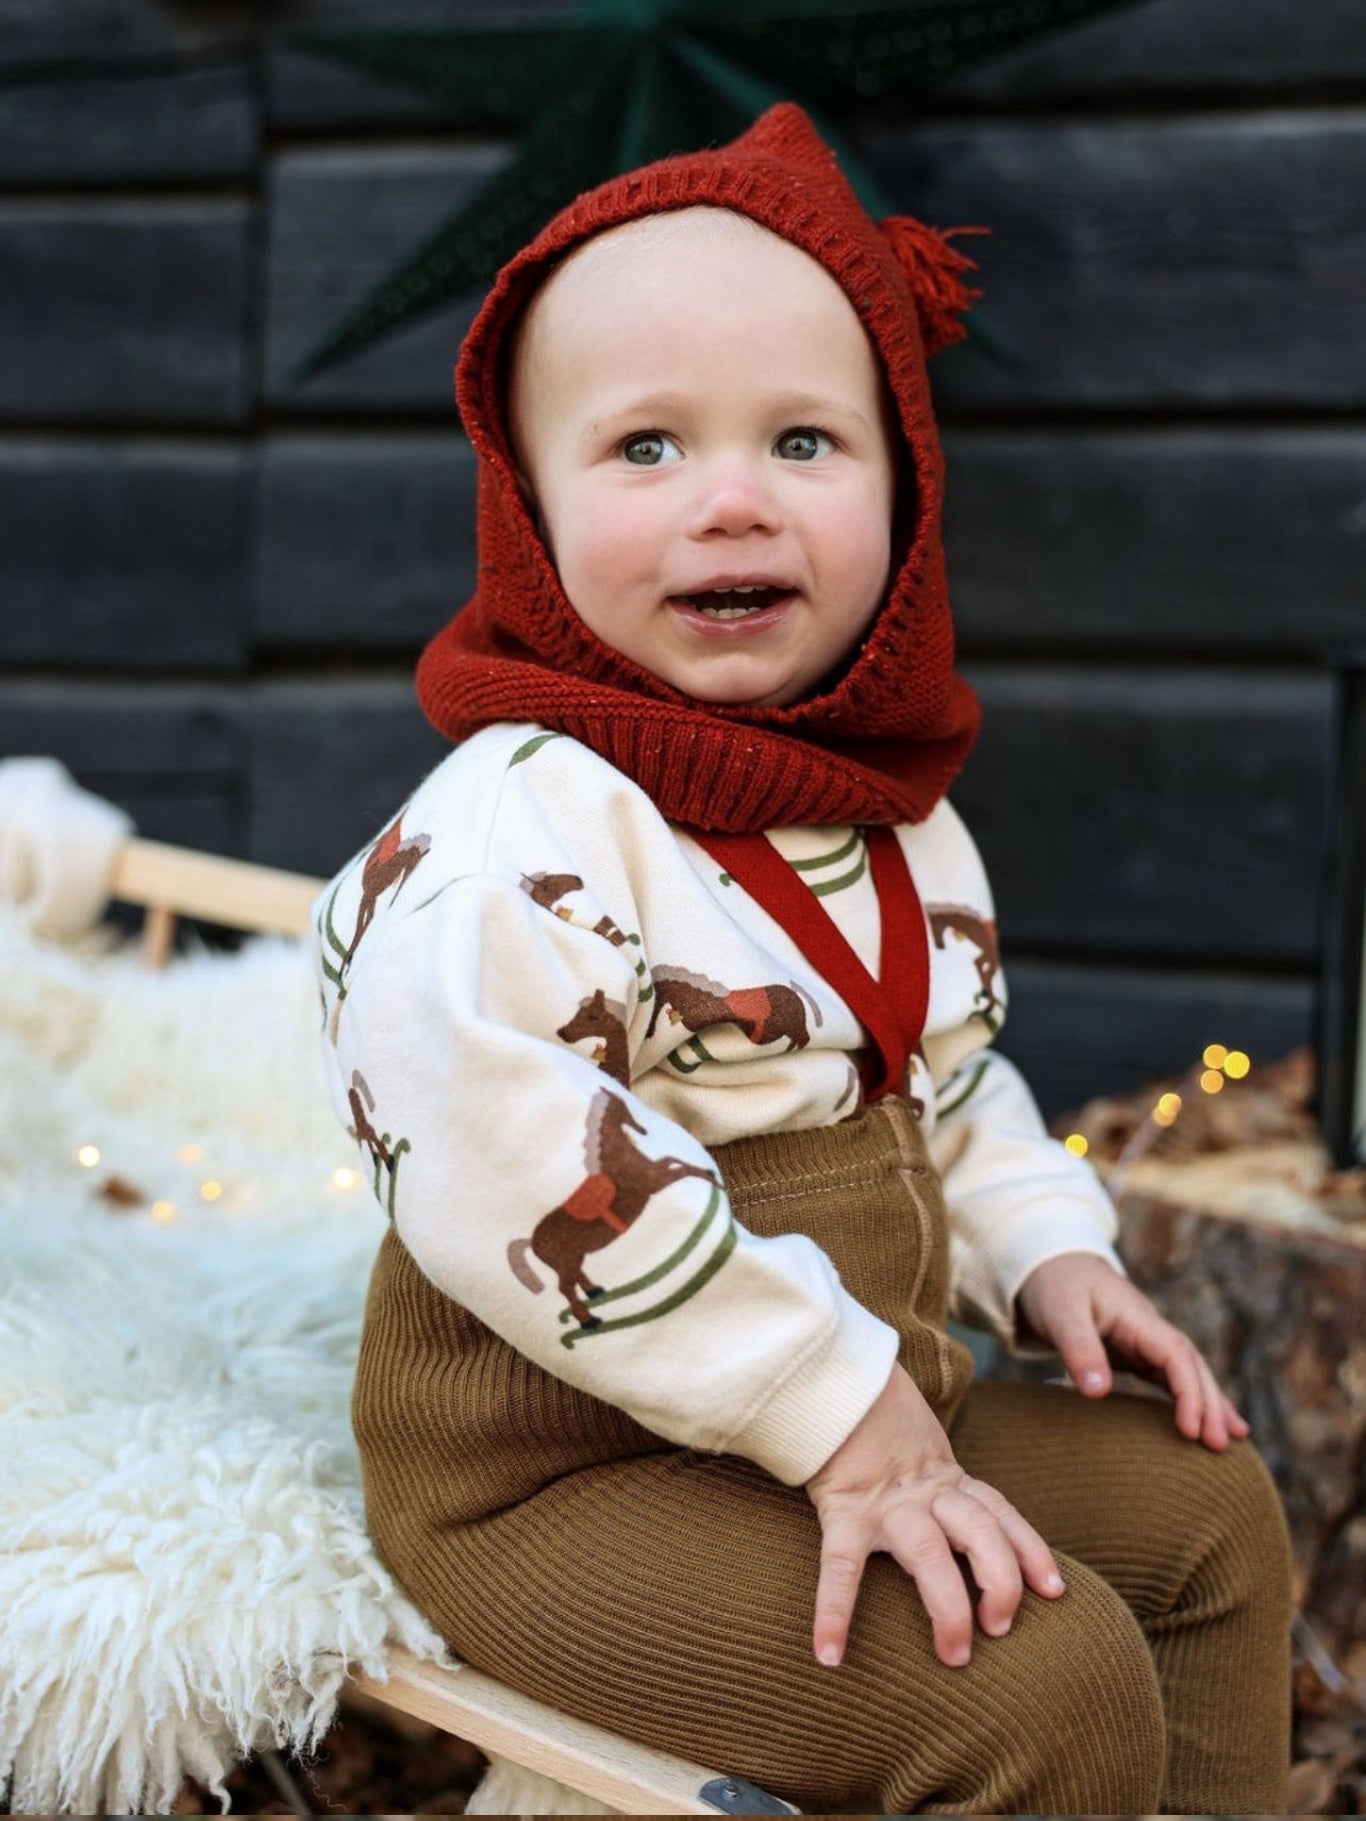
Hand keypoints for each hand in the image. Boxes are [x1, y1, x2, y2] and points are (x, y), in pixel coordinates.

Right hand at [804, 1363, 1063, 1669]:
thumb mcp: (921, 1457)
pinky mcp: (843, 1509)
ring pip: (929, 1552)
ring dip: (948, 1606)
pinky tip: (829, 1654)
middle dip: (1000, 1583)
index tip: (1054, 1591)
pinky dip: (835, 1611)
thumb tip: (966, 1537)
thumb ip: (942, 1488)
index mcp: (948, 1479)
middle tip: (1000, 1630)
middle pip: (980, 1532)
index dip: (1032, 1551)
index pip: (1001, 1514)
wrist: (832, 1387)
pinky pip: (842, 1564)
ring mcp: (885, 1502)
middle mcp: (926, 1492)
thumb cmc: (875, 1431)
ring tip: (954, 1655)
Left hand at [1016, 1252, 1249, 1450]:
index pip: (1177, 1355)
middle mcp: (1149, 1329)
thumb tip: (1098, 1393)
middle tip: (1220, 1446)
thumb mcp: (1060, 1315)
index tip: (1190, 1429)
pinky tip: (1200, 1422)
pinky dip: (1187, 1399)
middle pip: (1191, 1365)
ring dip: (1209, 1403)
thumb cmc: (1054, 1286)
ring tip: (1232, 1441)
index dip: (1189, 1392)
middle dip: (1210, 1404)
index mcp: (1137, 1317)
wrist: (1048, 1265)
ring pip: (1187, 1372)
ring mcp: (1145, 1341)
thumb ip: (1079, 1351)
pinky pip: (1168, 1377)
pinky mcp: (1134, 1352)